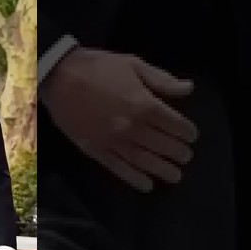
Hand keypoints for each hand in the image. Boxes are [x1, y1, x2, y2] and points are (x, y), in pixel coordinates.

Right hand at [44, 47, 197, 191]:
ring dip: (162, 170)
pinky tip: (147, 185)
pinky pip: (118, 168)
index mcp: (143, 104)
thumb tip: (188, 89)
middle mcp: (131, 127)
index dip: (186, 132)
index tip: (191, 136)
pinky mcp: (96, 150)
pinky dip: (134, 178)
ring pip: (144, 161)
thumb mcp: (133, 64)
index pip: (174, 124)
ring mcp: (113, 141)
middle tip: (186, 157)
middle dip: (178, 152)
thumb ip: (162, 80)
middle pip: (162, 145)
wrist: (59, 76)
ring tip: (175, 176)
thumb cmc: (98, 67)